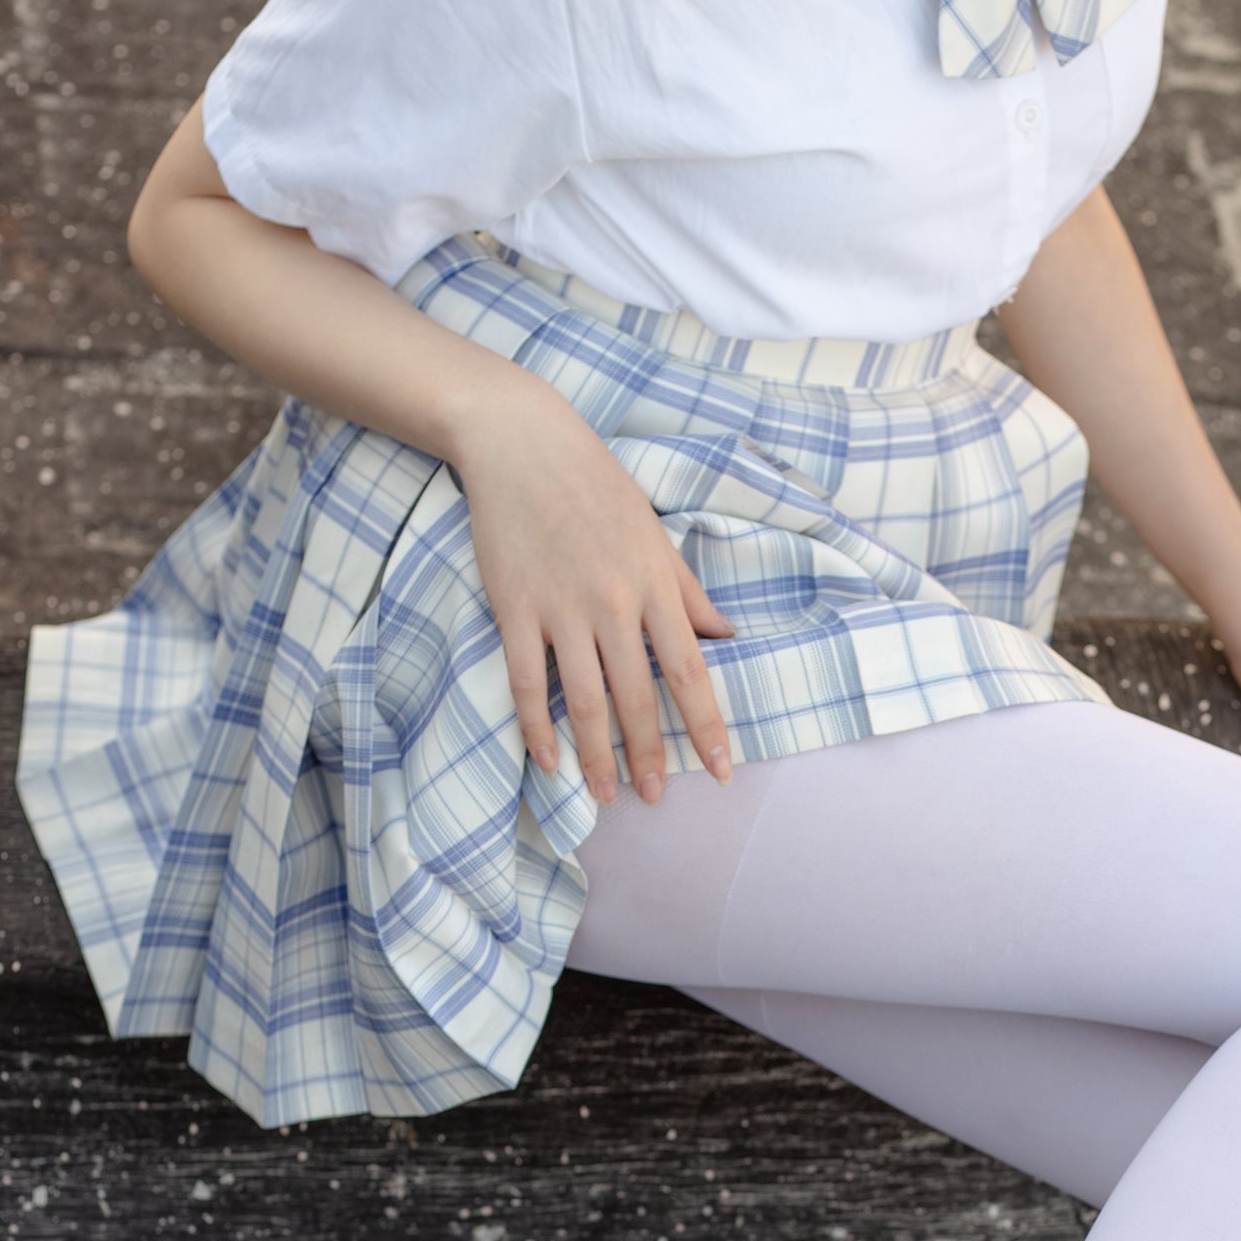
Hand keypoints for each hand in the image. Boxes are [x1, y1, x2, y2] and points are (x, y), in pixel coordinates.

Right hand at [454, 368, 735, 805]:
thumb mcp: (653, 534)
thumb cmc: (596, 485)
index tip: (721, 772)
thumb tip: (726, 637)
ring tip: (606, 796)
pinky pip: (526, 683)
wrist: (522, 442)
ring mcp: (560, 609)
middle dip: (649, 756)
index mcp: (654, 586)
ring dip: (596, 755)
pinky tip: (548, 763)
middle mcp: (612, 603)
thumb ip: (687, 591)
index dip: (707, 728)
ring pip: (583, 701)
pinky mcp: (514, 608)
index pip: (690, 673)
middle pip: (637, 698)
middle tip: (655, 798)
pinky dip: (536, 728)